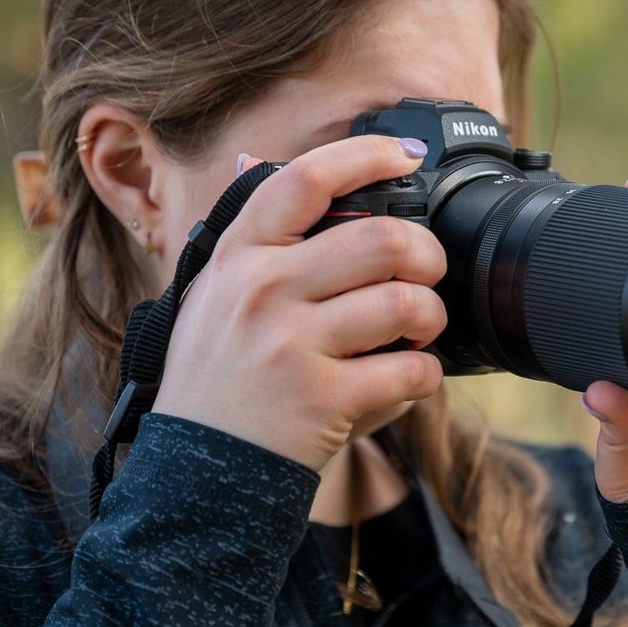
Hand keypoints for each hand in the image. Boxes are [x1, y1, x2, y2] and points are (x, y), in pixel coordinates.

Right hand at [152, 136, 447, 470]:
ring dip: (432, 315)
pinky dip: (426, 373)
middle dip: (427, 253)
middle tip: (427, 271)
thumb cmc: (214, 379)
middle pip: (382, 239)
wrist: (196, 472)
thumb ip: (248, 238)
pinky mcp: (321, 398)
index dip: (367, 155)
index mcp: (239, 256)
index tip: (406, 156)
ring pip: (405, 302)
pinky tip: (410, 376)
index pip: (306, 179)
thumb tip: (258, 163)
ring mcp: (291, 345)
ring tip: (420, 329)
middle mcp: (262, 292)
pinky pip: (411, 370)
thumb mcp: (210, 295)